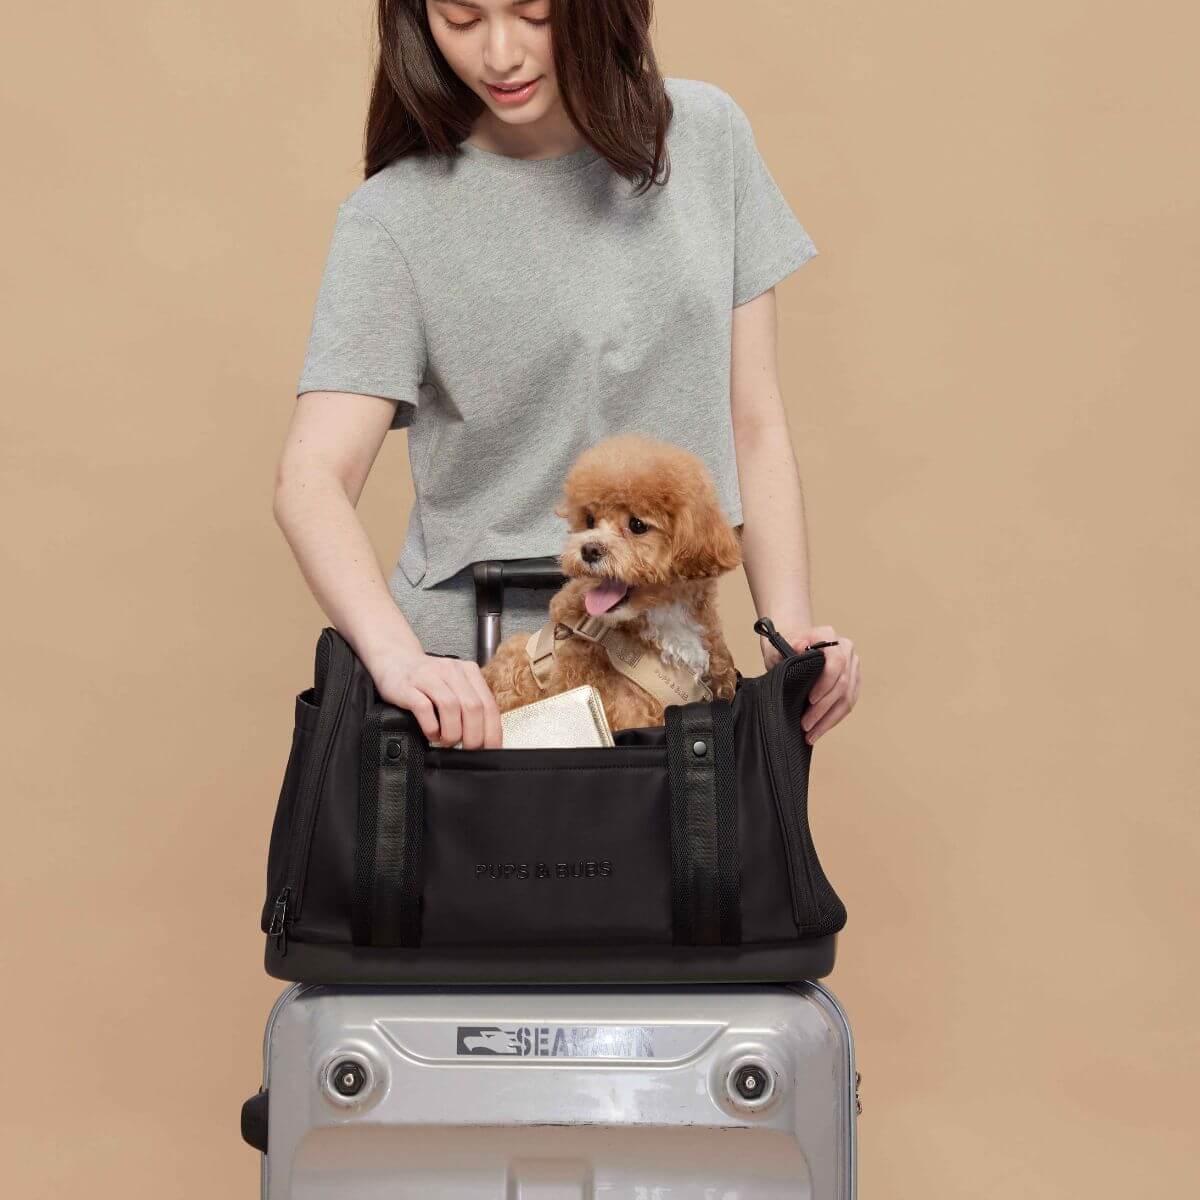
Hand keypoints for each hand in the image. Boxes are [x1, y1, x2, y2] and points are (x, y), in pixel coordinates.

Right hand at [368, 647, 502, 749]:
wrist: (394, 660)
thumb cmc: (427, 680)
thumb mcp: (454, 686)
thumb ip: (470, 705)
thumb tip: (485, 738)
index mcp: (468, 672)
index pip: (489, 704)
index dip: (492, 731)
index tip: (491, 748)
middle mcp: (451, 671)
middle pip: (473, 707)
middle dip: (473, 736)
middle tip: (468, 750)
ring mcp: (429, 677)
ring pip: (451, 707)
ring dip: (452, 733)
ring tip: (448, 742)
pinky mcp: (409, 686)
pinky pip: (424, 708)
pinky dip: (431, 727)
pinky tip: (432, 734)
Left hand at [760, 624, 859, 745]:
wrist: (789, 645)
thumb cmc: (782, 646)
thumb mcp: (777, 646)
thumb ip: (788, 646)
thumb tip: (801, 645)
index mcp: (828, 636)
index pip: (836, 662)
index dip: (826, 684)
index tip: (809, 701)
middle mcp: (845, 648)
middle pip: (843, 683)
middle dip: (824, 708)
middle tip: (805, 725)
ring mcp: (852, 664)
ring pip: (848, 697)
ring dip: (830, 719)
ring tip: (812, 734)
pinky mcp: (853, 680)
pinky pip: (849, 702)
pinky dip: (834, 718)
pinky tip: (821, 729)